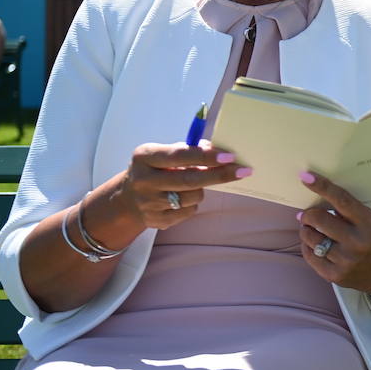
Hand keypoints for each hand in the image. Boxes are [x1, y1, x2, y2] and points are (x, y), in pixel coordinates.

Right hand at [118, 140, 247, 228]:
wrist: (127, 198)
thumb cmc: (155, 169)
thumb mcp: (163, 153)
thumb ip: (188, 149)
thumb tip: (217, 149)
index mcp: (145, 157)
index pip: (180, 155)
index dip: (206, 156)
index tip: (229, 156)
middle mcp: (143, 180)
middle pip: (190, 179)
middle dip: (219, 175)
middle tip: (242, 171)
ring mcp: (148, 203)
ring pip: (192, 196)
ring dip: (202, 189)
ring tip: (194, 183)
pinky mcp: (155, 220)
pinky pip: (188, 211)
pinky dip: (193, 203)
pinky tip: (183, 198)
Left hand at [295, 170, 370, 296]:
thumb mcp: (369, 221)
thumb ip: (347, 211)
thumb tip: (316, 199)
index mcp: (368, 223)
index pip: (341, 201)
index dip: (322, 187)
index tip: (306, 177)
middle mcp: (357, 242)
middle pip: (319, 220)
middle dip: (308, 214)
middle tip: (307, 215)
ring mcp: (345, 260)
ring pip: (310, 238)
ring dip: (306, 230)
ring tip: (311, 230)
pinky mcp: (334, 275)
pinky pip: (309, 255)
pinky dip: (308, 246)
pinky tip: (314, 244)